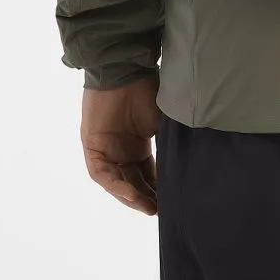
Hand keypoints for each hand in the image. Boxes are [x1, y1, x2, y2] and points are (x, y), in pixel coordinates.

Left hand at [80, 74, 160, 214]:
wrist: (124, 69)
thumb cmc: (146, 88)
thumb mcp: (162, 120)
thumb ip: (169, 141)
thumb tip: (187, 161)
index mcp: (137, 143)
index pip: (147, 173)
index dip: (158, 187)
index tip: (171, 199)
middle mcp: (121, 149)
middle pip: (133, 181)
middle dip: (146, 197)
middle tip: (161, 210)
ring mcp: (105, 149)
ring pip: (117, 182)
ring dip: (132, 196)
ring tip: (149, 207)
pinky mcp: (92, 147)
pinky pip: (103, 174)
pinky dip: (117, 185)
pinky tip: (131, 193)